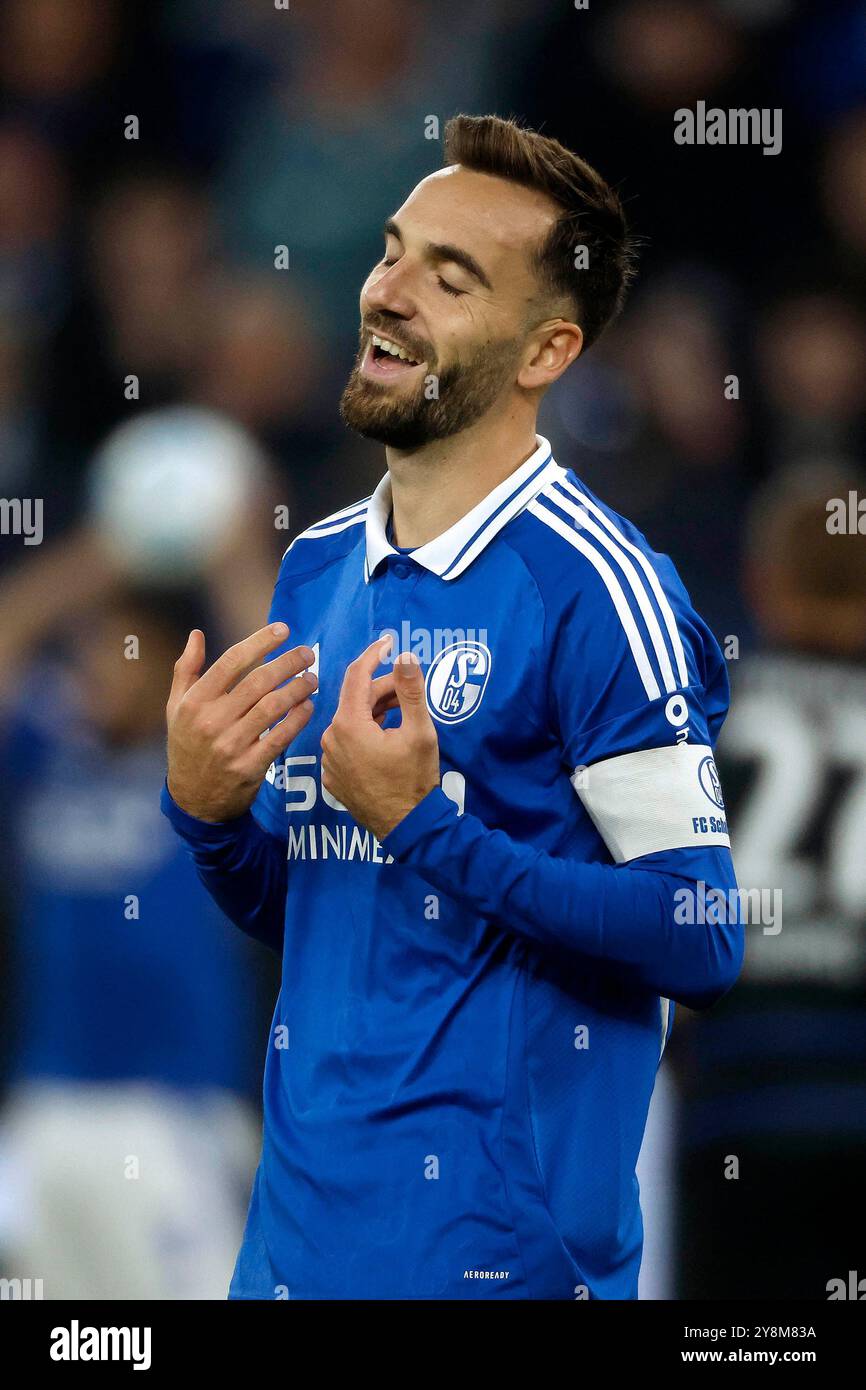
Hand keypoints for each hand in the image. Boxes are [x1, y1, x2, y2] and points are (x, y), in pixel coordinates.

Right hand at [166, 622, 316, 821]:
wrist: (193, 799)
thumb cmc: (187, 745)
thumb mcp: (175, 707)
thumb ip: (186, 669)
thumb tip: (196, 634)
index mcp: (195, 702)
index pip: (231, 662)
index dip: (260, 642)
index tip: (282, 629)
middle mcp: (212, 721)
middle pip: (258, 682)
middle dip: (288, 663)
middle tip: (308, 653)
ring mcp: (232, 745)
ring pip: (273, 707)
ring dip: (298, 688)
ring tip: (312, 678)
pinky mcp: (250, 767)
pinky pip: (281, 737)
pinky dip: (298, 718)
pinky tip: (309, 705)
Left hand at [320, 640, 439, 840]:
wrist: (408, 827)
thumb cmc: (415, 779)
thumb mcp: (420, 732)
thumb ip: (411, 690)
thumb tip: (405, 656)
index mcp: (348, 725)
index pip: (356, 677)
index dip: (373, 655)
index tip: (388, 641)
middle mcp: (330, 740)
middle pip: (355, 700)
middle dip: (382, 689)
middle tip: (409, 687)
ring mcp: (329, 761)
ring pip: (351, 722)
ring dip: (375, 711)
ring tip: (403, 712)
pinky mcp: (333, 777)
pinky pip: (347, 744)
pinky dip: (365, 733)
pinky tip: (387, 737)